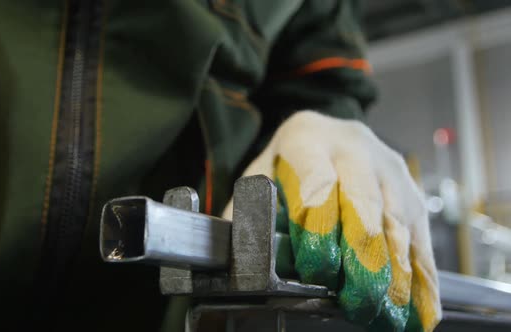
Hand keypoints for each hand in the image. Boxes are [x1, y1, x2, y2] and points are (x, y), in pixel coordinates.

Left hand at [223, 111, 440, 330]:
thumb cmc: (289, 162)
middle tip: (355, 296)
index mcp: (309, 136)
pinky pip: (421, 237)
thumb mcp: (263, 172)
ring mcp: (389, 168)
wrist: (328, 132)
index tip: (316, 266)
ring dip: (395, 271)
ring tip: (386, 310)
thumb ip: (250, 208)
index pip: (317, 180)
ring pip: (397, 222)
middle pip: (364, 201)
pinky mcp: (412, 193)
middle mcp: (354, 146)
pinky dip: (422, 277)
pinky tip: (420, 310)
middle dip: (361, 253)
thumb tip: (237, 255)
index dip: (319, 224)